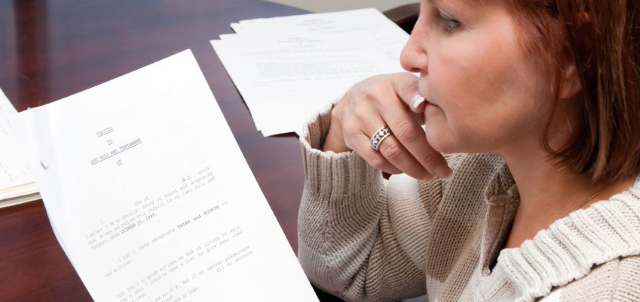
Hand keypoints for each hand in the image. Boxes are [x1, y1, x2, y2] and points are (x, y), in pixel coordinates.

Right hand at [323, 72, 450, 179]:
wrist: (353, 99)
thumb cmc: (392, 98)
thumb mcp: (407, 90)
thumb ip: (427, 101)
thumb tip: (449, 122)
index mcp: (395, 82)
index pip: (408, 90)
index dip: (418, 100)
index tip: (428, 111)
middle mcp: (376, 96)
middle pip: (405, 131)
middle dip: (428, 156)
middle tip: (443, 171)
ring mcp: (361, 116)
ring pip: (391, 149)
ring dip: (413, 167)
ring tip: (429, 175)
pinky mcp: (352, 134)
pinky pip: (376, 159)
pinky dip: (394, 169)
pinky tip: (407, 171)